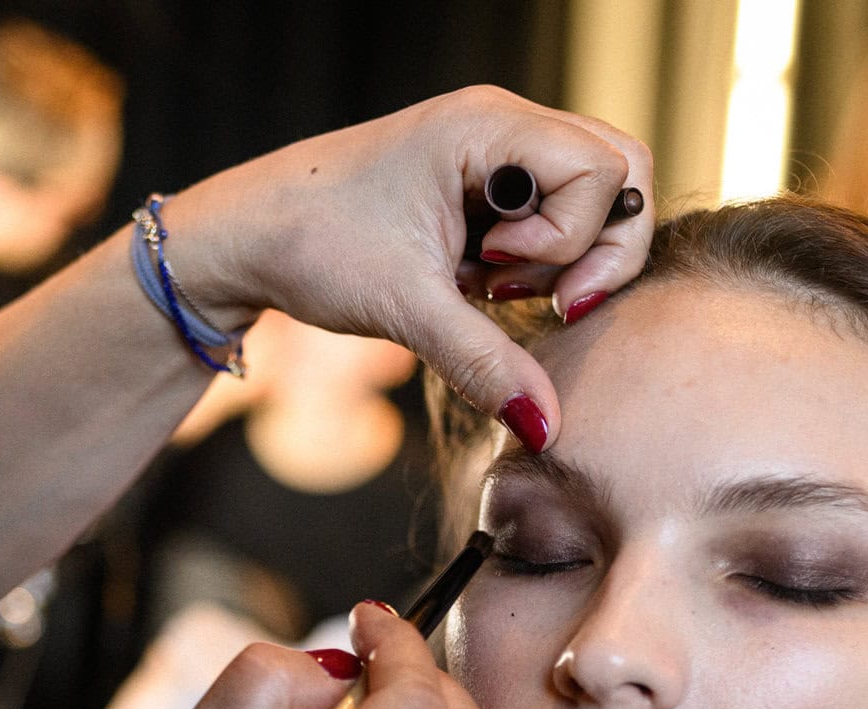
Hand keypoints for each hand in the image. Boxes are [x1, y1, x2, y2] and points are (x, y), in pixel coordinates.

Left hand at [165, 86, 653, 448]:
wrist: (247, 237)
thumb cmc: (311, 245)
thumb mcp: (405, 310)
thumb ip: (485, 363)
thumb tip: (547, 425)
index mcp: (488, 125)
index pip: (604, 170)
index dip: (572, 239)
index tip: (498, 278)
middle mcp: (502, 123)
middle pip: (620, 169)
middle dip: (593, 247)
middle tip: (529, 295)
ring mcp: (494, 149)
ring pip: (593, 192)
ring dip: (563, 254)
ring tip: (493, 288)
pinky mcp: (483, 181)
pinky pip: (552, 210)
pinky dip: (534, 256)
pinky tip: (480, 281)